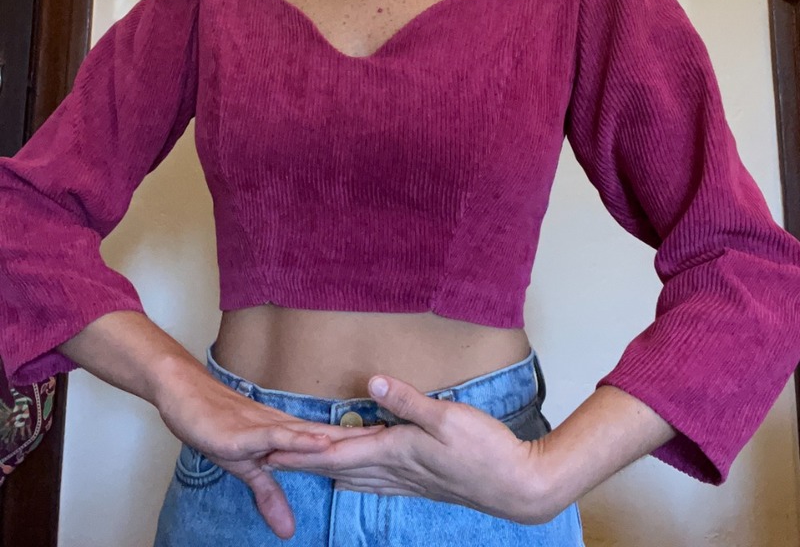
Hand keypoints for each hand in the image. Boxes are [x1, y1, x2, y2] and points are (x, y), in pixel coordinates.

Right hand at [155, 368, 385, 539]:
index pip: (331, 442)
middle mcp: (283, 427)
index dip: (362, 446)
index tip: (397, 448)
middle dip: (365, 441)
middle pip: (330, 436)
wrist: (185, 397)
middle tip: (404, 441)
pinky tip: (319, 443)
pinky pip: (276, 435)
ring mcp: (266, 427)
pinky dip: (298, 440)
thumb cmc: (217, 426)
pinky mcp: (245, 433)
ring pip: (310, 434)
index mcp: (287, 434)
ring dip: (342, 440)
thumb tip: (288, 530)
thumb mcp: (246, 468)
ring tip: (375, 441)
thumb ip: (269, 494)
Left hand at [263, 374, 558, 524]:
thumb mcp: (448, 417)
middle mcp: (396, 469)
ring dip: (325, 471)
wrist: (518, 486)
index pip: (338, 452)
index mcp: (397, 451)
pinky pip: (376, 482)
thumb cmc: (486, 450)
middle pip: (339, 466)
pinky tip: (353, 481)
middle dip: (304, 463)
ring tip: (303, 469)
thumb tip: (372, 381)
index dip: (303, 451)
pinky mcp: (423, 482)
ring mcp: (410, 480)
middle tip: (271, 461)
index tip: (271, 452)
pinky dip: (355, 478)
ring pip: (355, 476)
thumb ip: (408, 401)